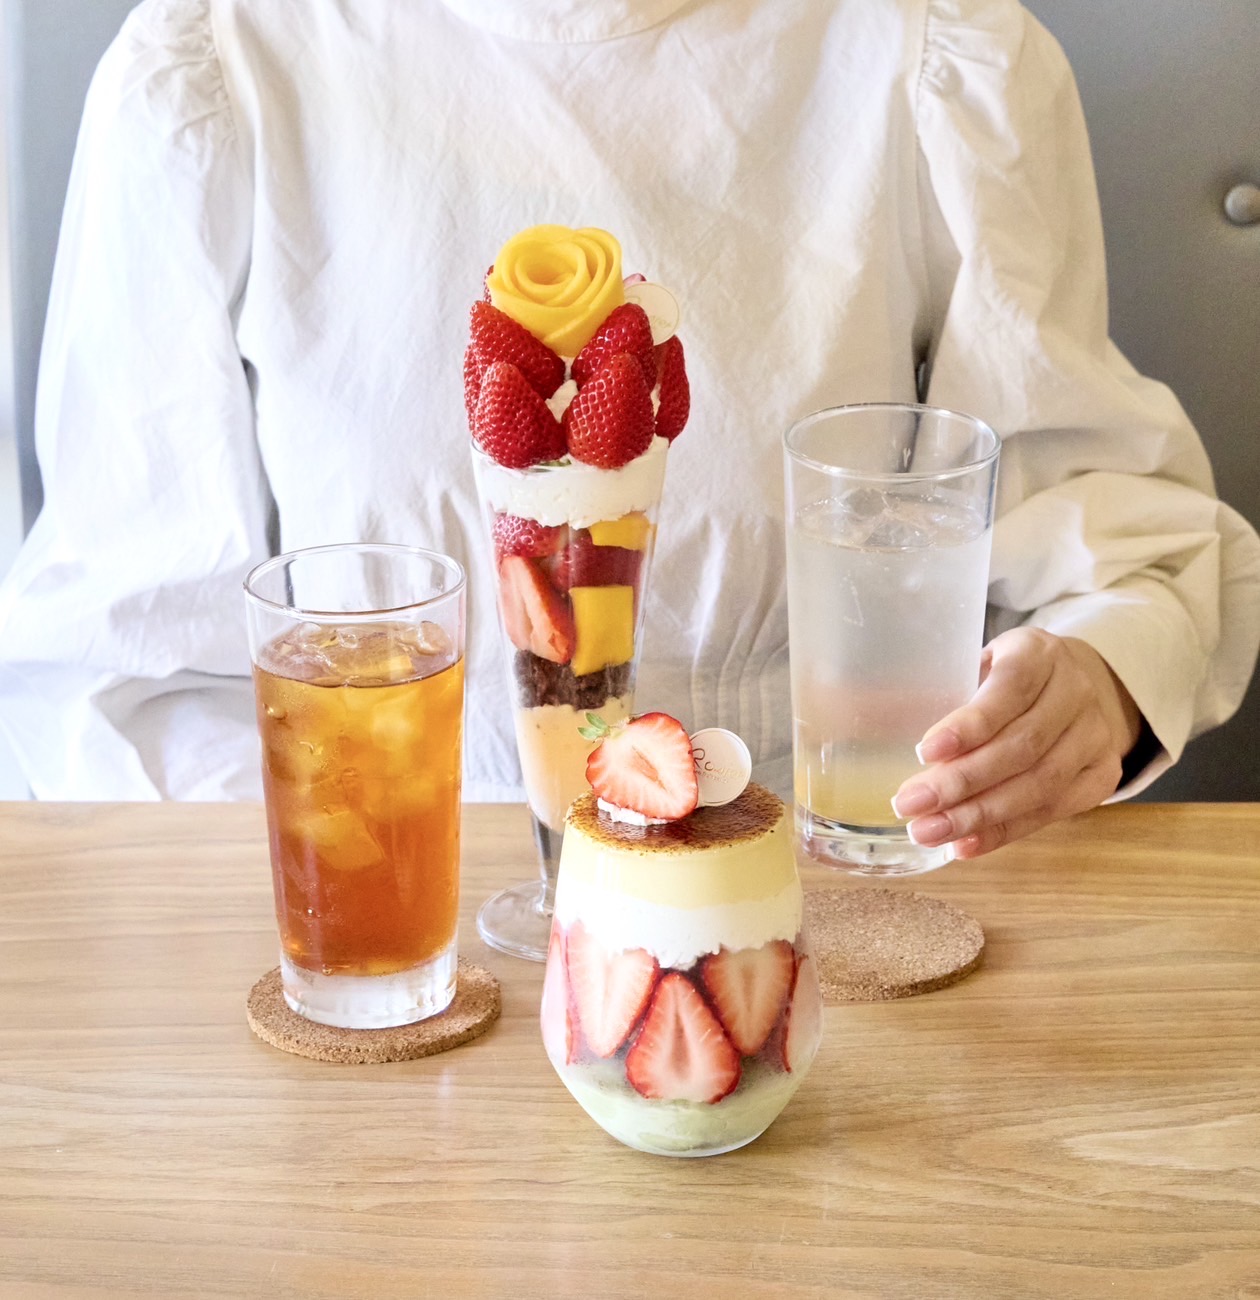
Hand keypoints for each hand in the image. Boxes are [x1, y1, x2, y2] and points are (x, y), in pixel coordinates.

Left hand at [890, 629, 1142, 858]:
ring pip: (1038, 785)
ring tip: (928, 831)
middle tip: (910, 804)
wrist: (1078, 686)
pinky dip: (1005, 832)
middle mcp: (1075, 692)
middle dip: (961, 782)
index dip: (969, 725)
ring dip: (978, 815)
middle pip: (1021, 747)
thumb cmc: (1004, 677)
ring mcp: (1095, 736)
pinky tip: (965, 845)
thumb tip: (855, 711)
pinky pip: (1051, 812)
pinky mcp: (1100, 776)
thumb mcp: (974, 663)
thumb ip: (930, 686)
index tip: (924, 751)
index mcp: (1038, 652)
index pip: (1009, 689)